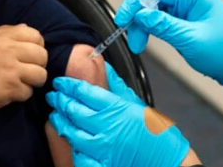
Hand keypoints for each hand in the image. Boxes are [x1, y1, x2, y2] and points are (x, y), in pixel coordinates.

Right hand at [0, 24, 47, 113]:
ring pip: (41, 75)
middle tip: (29, 70)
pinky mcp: (11, 89)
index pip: (36, 35)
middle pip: (42, 55)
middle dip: (39, 64)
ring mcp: (12, 70)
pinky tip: (12, 93)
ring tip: (24, 83)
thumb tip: (26, 28)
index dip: (37, 45)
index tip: (30, 54)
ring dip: (34, 81)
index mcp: (3, 36)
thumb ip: (5, 32)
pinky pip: (29, 92)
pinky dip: (22, 94)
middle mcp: (10, 51)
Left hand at [46, 64, 189, 166]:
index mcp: (116, 108)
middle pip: (73, 109)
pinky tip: (71, 141)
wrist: (169, 162)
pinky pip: (79, 156)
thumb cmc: (157, 134)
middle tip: (54, 96)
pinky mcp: (102, 165)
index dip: (68, 85)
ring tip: (56, 116)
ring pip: (71, 132)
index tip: (60, 82)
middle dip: (60, 101)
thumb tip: (103, 65)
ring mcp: (102, 148)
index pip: (84, 91)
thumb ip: (117, 85)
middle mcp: (106, 127)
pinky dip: (73, 148)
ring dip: (61, 122)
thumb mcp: (139, 104)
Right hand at [115, 0, 222, 93]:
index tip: (124, 17)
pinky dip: (148, 29)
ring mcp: (185, 8)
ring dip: (141, 25)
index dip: (136, 1)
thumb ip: (164, 26)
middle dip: (137, 15)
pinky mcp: (181, 20)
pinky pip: (158, 19)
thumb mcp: (191, 39)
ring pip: (152, 10)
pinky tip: (143, 39)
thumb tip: (140, 15)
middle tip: (128, 34)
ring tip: (137, 44)